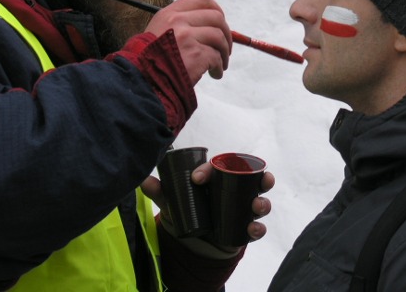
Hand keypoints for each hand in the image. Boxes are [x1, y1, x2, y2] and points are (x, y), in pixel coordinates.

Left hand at [140, 162, 274, 245]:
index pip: (221, 166)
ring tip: (257, 206)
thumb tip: (142, 180)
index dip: (211, 169)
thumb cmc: (188, 211)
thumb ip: (159, 191)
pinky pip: (257, 227)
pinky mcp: (245, 227)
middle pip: (254, 178)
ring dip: (263, 202)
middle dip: (262, 177)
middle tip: (262, 179)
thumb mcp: (173, 202)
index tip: (196, 179)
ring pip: (260, 201)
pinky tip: (253, 229)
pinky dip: (258, 228)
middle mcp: (236, 189)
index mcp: (219, 177)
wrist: (194, 240)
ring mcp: (243, 208)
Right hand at [144, 0, 231, 83]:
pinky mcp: (195, 54)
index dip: (216, 9)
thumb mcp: (158, 33)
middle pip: (216, 17)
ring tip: (221, 65)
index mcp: (169, 14)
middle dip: (226, 33)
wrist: (141, 82)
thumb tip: (210, 26)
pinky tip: (214, 74)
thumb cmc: (150, 62)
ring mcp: (186, 37)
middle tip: (225, 48)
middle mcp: (177, 21)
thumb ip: (179, 25)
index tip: (220, 23)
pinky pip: (216, 57)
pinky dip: (219, 67)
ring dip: (224, 52)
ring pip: (219, 37)